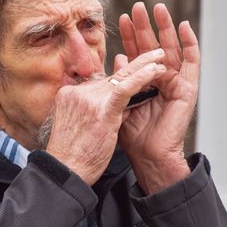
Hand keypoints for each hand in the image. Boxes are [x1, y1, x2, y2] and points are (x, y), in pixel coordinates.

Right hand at [45, 49, 165, 184]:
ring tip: (160, 58)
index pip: (99, 83)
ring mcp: (88, 99)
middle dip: (133, 66)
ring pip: (120, 79)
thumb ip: (97, 112)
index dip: (119, 79)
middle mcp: (78, 93)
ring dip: (143, 67)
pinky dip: (143, 77)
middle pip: (110, 78)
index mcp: (70, 95)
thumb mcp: (79, 128)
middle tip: (152, 54)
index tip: (134, 72)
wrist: (66, 172)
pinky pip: (125, 88)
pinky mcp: (102, 109)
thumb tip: (121, 107)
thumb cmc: (73, 158)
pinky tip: (156, 70)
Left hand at [116, 2, 199, 192]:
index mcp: (145, 82)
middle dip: (146, 26)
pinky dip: (190, 42)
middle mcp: (162, 79)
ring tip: (159, 8)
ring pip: (172, 48)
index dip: (131, 36)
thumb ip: (120, 80)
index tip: (121, 18)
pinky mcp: (188, 87)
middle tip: (137, 6)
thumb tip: (118, 57)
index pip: (137, 53)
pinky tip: (184, 25)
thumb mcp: (120, 102)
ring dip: (166, 27)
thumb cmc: (133, 135)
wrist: (148, 154)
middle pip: (154, 46)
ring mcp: (176, 82)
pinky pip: (192, 61)